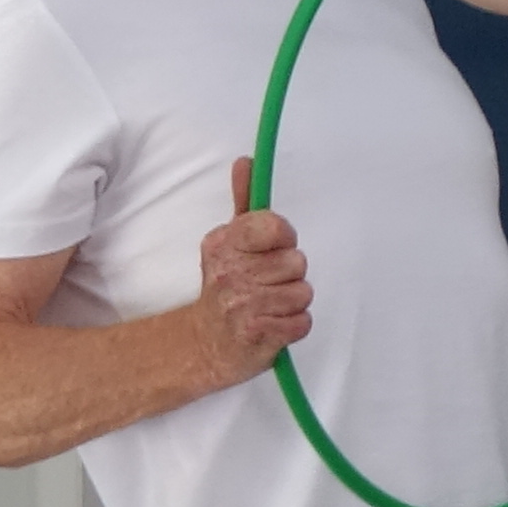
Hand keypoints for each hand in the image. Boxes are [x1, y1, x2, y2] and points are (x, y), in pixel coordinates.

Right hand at [191, 161, 312, 376]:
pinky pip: (302, 322)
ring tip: (269, 307)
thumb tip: (246, 161)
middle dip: (288, 276)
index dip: (282, 240)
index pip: (275, 227)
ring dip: (292, 303)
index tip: (269, 250)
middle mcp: (230, 272)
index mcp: (224, 244)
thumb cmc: (226, 288)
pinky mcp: (257, 335)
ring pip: (303, 292)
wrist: (204, 345)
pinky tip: (273, 326)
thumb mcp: (228, 242)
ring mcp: (242, 305)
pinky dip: (293, 327)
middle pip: (296, 262)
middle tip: (264, 286)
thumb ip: (242, 200)